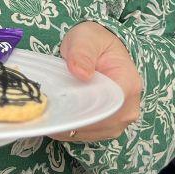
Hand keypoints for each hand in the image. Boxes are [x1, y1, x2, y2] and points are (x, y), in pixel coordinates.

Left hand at [50, 21, 141, 142]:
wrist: (101, 49)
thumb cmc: (94, 42)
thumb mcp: (86, 38)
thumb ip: (82, 53)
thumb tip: (80, 73)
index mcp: (127, 86)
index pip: (105, 110)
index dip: (79, 112)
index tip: (58, 107)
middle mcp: (128, 109)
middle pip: (96, 125)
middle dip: (70, 120)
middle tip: (45, 109)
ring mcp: (120, 121)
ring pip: (90, 133)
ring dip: (68, 126)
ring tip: (49, 112)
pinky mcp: (109, 127)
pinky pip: (87, 135)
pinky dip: (71, 128)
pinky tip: (58, 116)